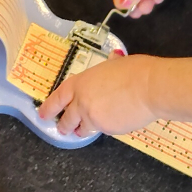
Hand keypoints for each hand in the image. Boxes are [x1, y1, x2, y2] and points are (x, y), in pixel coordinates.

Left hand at [40, 55, 159, 136]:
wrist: (148, 87)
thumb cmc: (134, 71)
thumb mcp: (113, 64)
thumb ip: (106, 69)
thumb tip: (113, 60)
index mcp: (81, 83)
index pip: (58, 97)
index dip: (49, 107)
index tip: (43, 114)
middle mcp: (82, 102)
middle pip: (67, 119)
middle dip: (64, 125)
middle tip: (63, 128)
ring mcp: (94, 118)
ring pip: (82, 129)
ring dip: (81, 130)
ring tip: (82, 131)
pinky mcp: (107, 129)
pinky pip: (102, 130)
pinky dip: (104, 128)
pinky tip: (112, 122)